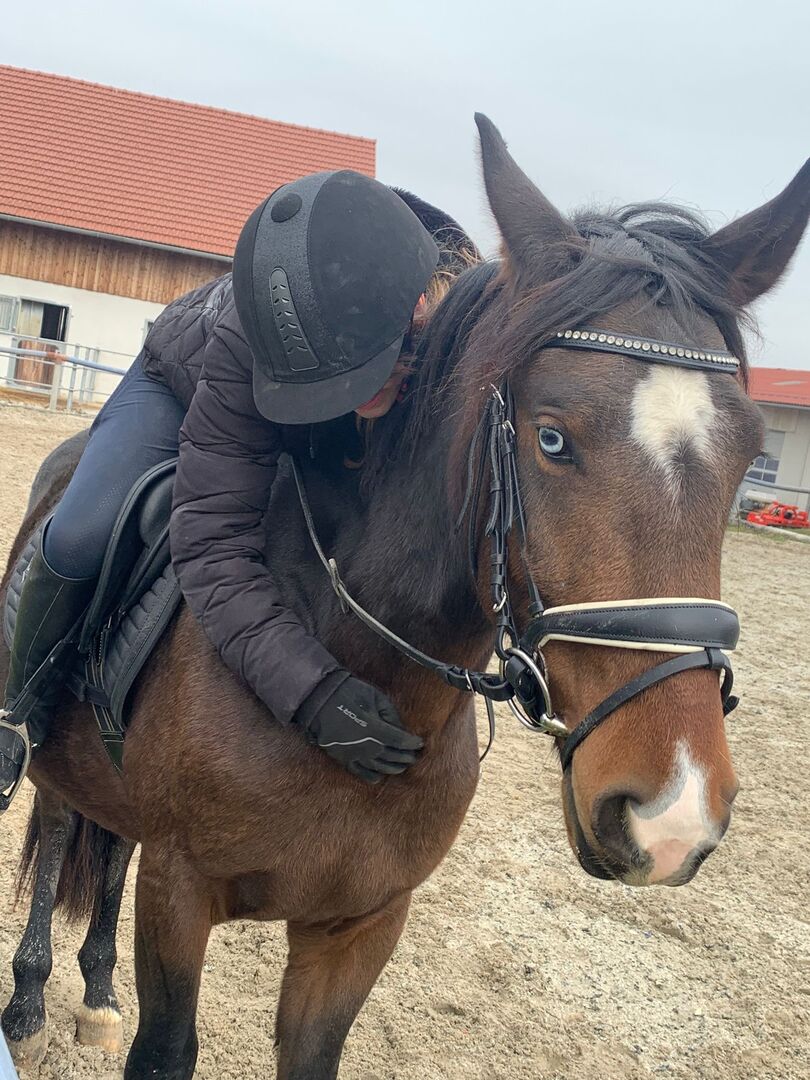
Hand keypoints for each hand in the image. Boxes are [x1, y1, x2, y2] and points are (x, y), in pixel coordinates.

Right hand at [294, 673, 422, 782]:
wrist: (319, 698)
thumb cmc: (349, 693)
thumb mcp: (376, 698)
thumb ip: (391, 715)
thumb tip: (400, 730)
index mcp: (377, 730)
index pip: (402, 742)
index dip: (413, 744)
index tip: (419, 743)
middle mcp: (368, 747)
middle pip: (394, 757)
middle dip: (407, 757)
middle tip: (414, 756)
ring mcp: (355, 755)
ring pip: (380, 768)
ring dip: (394, 768)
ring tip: (402, 765)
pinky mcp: (343, 759)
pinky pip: (361, 773)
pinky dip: (373, 776)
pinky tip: (379, 775)